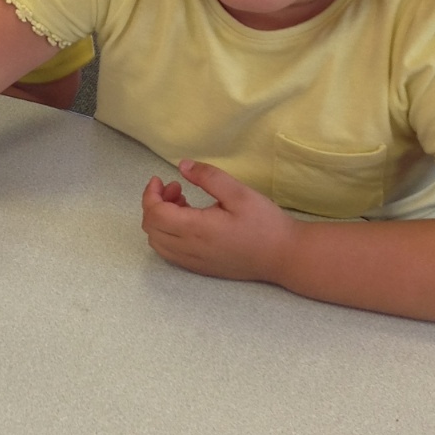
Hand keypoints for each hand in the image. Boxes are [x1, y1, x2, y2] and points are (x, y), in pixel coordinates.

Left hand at [141, 159, 294, 282]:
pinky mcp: (201, 268)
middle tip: (176, 188)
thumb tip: (182, 166)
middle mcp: (189, 249)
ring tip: (183, 203)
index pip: (154, 214)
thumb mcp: (239, 192)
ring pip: (158, 243)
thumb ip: (208, 177)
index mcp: (196, 230)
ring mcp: (194, 262)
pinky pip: (170, 252)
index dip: (150, 194)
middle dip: (154, 204)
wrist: (284, 256)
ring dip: (160, 220)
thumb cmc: (264, 223)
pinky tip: (188, 222)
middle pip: (151, 228)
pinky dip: (168, 235)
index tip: (160, 179)